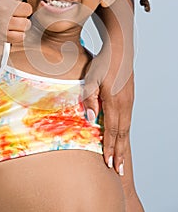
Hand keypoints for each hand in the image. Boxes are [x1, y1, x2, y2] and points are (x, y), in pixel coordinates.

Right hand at [0, 0, 61, 47]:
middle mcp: (4, 9)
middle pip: (28, 12)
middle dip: (22, 14)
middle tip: (9, 14)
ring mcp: (1, 25)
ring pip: (25, 27)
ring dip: (18, 27)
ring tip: (6, 24)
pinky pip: (17, 40)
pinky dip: (14, 37)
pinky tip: (4, 33)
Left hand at [83, 46, 133, 175]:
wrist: (120, 49)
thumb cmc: (103, 63)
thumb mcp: (91, 79)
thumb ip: (90, 100)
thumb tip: (90, 120)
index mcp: (114, 102)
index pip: (112, 131)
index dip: (110, 149)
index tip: (109, 164)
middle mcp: (125, 105)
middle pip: (122, 134)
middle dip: (120, 153)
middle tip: (119, 170)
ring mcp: (129, 101)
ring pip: (126, 127)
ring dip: (123, 144)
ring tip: (122, 158)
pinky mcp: (130, 97)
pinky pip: (127, 119)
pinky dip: (125, 132)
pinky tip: (122, 136)